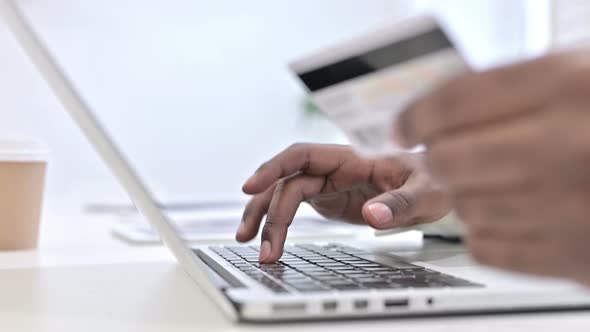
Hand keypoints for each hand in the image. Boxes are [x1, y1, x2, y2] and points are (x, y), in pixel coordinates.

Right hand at [237, 144, 451, 262]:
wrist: (436, 185)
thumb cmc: (433, 179)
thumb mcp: (426, 191)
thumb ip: (400, 202)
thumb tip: (372, 215)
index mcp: (351, 157)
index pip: (302, 155)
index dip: (274, 168)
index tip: (251, 187)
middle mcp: (333, 167)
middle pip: (286, 182)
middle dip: (267, 210)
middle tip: (260, 245)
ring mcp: (328, 183)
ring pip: (284, 194)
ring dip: (265, 217)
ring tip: (253, 245)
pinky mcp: (329, 198)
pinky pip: (294, 206)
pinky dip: (279, 222)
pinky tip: (270, 238)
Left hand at [397, 50, 589, 284]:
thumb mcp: (586, 77)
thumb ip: (516, 89)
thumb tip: (437, 111)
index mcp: (571, 87)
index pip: (454, 101)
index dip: (416, 114)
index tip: (405, 126)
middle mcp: (569, 148)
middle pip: (448, 159)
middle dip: (438, 156)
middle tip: (446, 153)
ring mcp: (573, 210)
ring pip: (465, 207)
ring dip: (469, 193)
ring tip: (503, 180)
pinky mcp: (577, 260)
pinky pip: (488, 247)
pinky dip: (491, 230)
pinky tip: (521, 212)